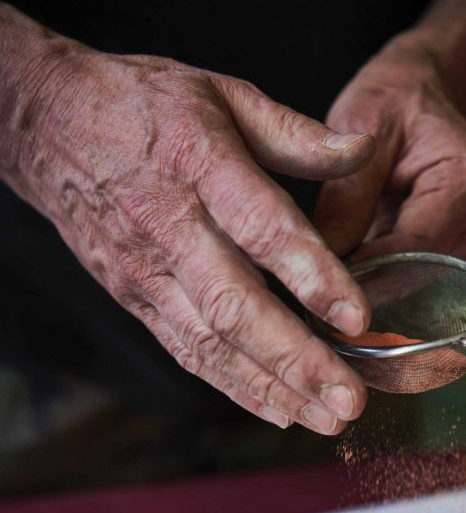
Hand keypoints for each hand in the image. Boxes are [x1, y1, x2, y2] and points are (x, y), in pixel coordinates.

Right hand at [8, 34, 376, 432]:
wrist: (50, 125)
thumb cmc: (145, 107)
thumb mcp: (223, 93)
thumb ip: (297, 133)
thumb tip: (367, 148)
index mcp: (200, 164)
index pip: (262, 228)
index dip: (312, 276)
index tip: (357, 318)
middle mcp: (170, 227)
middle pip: (235, 308)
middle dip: (297, 362)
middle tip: (349, 400)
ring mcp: (147, 272)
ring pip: (211, 344)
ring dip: (272, 389)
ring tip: (327, 419)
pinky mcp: (134, 299)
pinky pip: (187, 352)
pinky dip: (235, 387)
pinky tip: (280, 410)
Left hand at [314, 38, 465, 260]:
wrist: (416, 95)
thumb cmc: (391, 101)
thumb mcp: (361, 131)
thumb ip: (347, 196)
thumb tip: (323, 256)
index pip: (416, 247)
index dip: (372, 269)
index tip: (326, 282)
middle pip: (419, 271)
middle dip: (370, 280)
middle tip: (318, 285)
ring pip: (414, 279)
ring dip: (374, 279)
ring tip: (332, 271)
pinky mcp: (452, 249)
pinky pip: (413, 272)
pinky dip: (382, 270)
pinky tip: (353, 262)